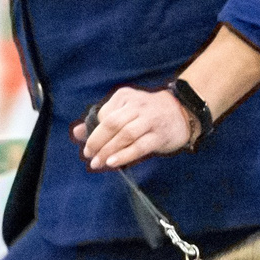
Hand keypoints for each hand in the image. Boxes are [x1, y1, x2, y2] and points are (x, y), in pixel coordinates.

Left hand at [73, 85, 192, 170]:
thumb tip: (77, 133)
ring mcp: (150, 120)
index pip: (103, 115)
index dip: (92, 132)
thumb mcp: (124, 111)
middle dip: (97, 141)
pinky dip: (125, 154)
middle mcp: (137, 106)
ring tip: (98, 163)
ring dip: (109, 150)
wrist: (182, 112)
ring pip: (125, 135)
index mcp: (125, 97)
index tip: (88, 147)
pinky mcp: (160, 135)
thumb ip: (100, 121)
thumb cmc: (147, 114)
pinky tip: (114, 162)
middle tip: (89, 155)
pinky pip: (139, 146)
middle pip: (112, 124)